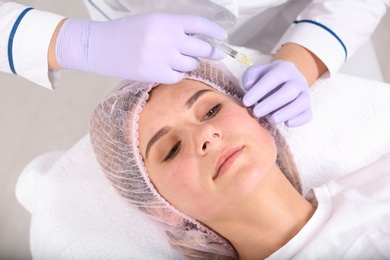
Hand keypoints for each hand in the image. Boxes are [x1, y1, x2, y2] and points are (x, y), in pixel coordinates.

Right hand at [55, 13, 226, 82]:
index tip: (223, 36)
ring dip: (190, 62)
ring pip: (191, 64)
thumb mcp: (151, 22)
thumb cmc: (125, 32)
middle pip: (201, 47)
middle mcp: (166, 39)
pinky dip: (178, 74)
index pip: (199, 24)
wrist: (100, 47)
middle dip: (213, 51)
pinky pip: (178, 77)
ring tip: (179, 60)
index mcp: (165, 21)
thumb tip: (199, 37)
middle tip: (218, 53)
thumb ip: (174, 28)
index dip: (214, 30)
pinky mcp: (155, 74)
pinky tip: (169, 70)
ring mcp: (161, 58)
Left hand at [242, 60, 310, 126]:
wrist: (284, 80)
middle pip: (290, 90)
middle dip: (272, 103)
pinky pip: (307, 114)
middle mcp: (298, 80)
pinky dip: (299, 120)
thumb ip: (250, 76)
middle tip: (256, 113)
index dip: (259, 90)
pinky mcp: (307, 107)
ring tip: (271, 120)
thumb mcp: (256, 72)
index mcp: (284, 68)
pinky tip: (287, 124)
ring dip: (286, 112)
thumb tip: (248, 86)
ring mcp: (305, 93)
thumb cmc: (266, 78)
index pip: (273, 78)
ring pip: (302, 103)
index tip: (246, 101)